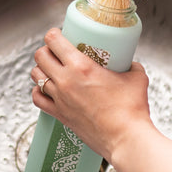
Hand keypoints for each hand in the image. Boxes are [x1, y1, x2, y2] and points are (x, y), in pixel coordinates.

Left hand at [30, 28, 154, 171]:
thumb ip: (131, 66)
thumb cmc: (131, 109)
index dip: (53, 34)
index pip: (54, 41)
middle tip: (56, 51)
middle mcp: (65, 80)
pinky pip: (37, 99)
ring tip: (51, 69)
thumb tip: (130, 64)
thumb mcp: (136, 78)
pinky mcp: (60, 115)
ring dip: (41, 69)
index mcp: (81, 66)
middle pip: (40, 56)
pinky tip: (45, 89)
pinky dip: (37, 91)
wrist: (126, 138)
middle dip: (46, 50)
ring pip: (35, 76)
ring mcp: (60, 98)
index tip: (58, 34)